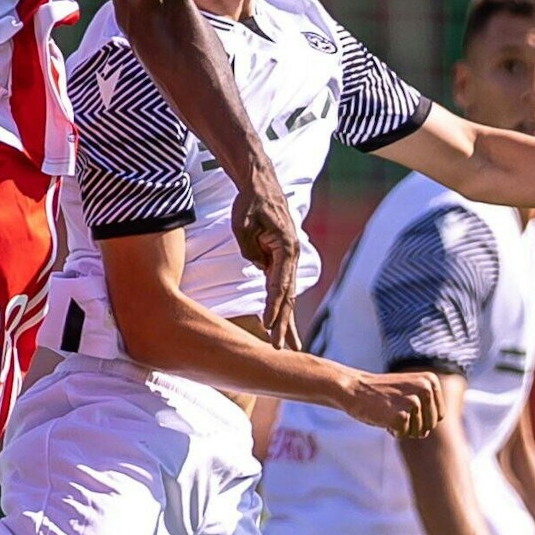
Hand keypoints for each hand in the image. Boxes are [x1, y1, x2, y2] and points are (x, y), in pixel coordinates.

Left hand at [230, 171, 298, 348]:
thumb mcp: (243, 224)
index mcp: (286, 249)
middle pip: (287, 296)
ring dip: (287, 321)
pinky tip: (281, 324)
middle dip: (284, 325)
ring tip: (290, 347)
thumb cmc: (250, 202)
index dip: (273, 307)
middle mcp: (291, 257)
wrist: (261, 184)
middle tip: (281, 350)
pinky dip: (281, 307)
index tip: (268, 327)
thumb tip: (258, 268)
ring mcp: (287, 260)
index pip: (279, 285)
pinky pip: (281, 288)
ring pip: (287, 296)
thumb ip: (250, 250)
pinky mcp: (280, 261)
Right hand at [338, 369, 443, 438]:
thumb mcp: (411, 391)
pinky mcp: (401, 416)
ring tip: (388, 410)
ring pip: (419, 432)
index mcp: (430, 381)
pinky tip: (383, 416)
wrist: (354, 389)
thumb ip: (427, 408)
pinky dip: (393, 431)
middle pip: (431, 425)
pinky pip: (404, 435)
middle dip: (413, 424)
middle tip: (394, 408)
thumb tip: (428, 432)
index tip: (403, 403)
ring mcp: (413, 402)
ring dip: (403, 427)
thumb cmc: (383, 394)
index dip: (420, 417)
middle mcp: (425, 389)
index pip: (438, 415)